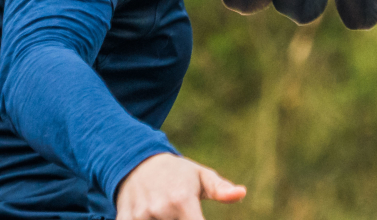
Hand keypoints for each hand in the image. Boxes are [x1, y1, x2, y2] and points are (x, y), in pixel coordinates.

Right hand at [115, 152, 245, 219]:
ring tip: (168, 213)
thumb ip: (220, 188)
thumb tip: (241, 193)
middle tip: (181, 213)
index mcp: (182, 199)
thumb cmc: (176, 173)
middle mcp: (160, 209)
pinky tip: (153, 216)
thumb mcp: (200, 176)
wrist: (135, 162)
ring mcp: (140, 216)